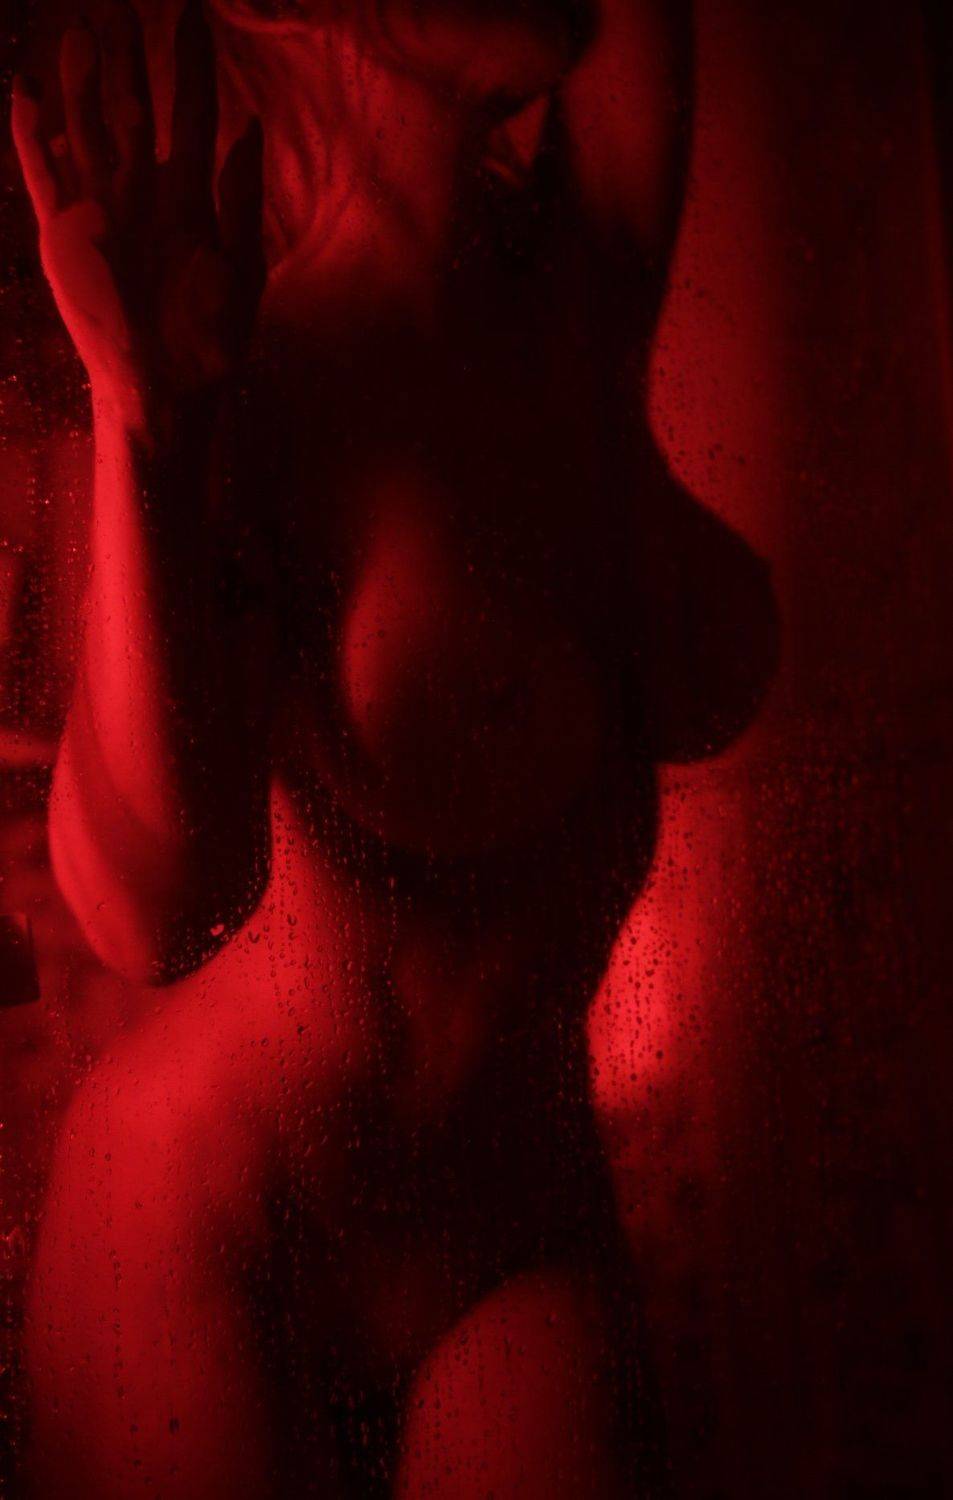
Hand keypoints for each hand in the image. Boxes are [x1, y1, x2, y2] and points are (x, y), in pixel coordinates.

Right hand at [11, 0, 263, 424]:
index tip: (193, 12)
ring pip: (88, 131)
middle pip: (134, 110)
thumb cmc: (212, 339)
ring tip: (81, 34)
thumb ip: (240, 200)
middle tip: (125, 9)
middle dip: (130, 61)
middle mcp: (144, 194)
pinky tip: (28, 94)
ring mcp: (103, 210)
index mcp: (192, 197)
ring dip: (82, 84)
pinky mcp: (67, 236)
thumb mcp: (241, 270)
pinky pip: (46, 176)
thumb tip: (249, 126)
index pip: (192, 114)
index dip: (191, 64)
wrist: (168, 388)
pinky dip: (34, 137)